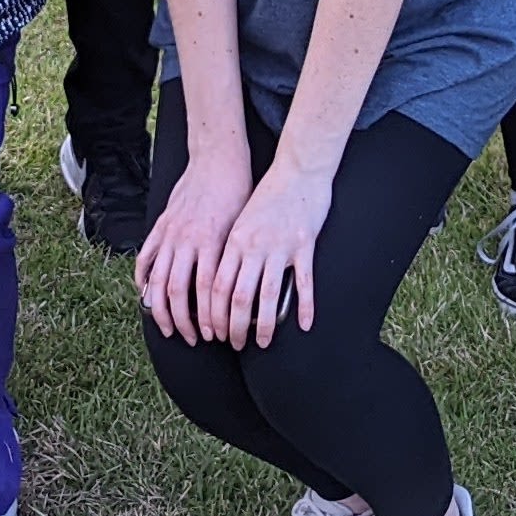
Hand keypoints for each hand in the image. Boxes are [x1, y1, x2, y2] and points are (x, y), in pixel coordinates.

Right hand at [135, 148, 250, 342]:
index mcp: (210, 241)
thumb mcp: (242, 226)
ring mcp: (169, 233)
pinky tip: (147, 297)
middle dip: (183, 322)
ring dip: (162, 310)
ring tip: (168, 328)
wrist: (217, 158)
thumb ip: (233, 258)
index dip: (209, 317)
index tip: (216, 334)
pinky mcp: (159, 227)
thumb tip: (239, 293)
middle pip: (176, 292)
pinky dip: (142, 282)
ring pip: (157, 281)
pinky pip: (145, 259)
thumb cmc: (237, 192)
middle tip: (193, 340)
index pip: (206, 290)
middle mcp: (186, 240)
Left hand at [210, 162, 334, 347]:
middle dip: (233, 326)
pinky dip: (305, 306)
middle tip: (234, 344)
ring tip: (263, 343)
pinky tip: (304, 324)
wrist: (297, 170)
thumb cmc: (267, 197)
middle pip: (237, 296)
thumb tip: (216, 284)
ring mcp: (280, 246)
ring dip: (264, 325)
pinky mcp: (305, 244)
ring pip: (268, 295)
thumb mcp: (240, 222)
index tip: (211, 333)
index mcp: (234, 241)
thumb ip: (230, 250)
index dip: (211, 314)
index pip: (214, 286)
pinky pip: (305, 282)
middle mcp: (253, 245)